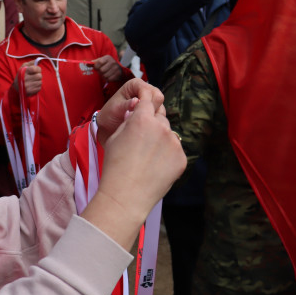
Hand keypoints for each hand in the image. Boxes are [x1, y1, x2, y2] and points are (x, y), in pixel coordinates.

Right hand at [18, 63, 42, 95]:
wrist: (16, 87)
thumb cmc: (21, 75)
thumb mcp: (24, 67)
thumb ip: (32, 63)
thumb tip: (40, 60)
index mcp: (24, 71)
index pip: (35, 69)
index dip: (38, 69)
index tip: (36, 70)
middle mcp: (25, 78)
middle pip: (39, 76)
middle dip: (38, 76)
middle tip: (34, 76)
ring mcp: (27, 86)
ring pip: (40, 82)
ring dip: (38, 81)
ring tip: (33, 81)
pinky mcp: (29, 91)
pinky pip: (39, 88)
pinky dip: (37, 87)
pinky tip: (33, 86)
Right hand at [82, 98, 185, 248]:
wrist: (125, 195)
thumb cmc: (114, 167)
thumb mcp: (114, 137)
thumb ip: (128, 121)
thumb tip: (136, 111)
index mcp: (142, 119)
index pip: (148, 99)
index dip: (146, 99)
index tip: (147, 99)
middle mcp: (161, 127)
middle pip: (160, 117)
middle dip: (153, 124)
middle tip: (143, 141)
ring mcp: (174, 143)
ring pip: (170, 134)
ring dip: (162, 140)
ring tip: (148, 158)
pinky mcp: (181, 158)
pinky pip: (176, 151)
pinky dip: (168, 156)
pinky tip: (156, 167)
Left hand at [93, 55, 124, 83]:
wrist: (118, 68)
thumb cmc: (107, 64)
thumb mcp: (101, 61)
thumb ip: (94, 62)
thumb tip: (86, 64)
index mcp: (108, 57)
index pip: (99, 62)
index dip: (96, 66)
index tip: (96, 68)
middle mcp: (113, 62)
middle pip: (101, 70)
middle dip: (99, 72)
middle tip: (101, 71)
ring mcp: (116, 68)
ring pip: (105, 76)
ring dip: (103, 76)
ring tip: (105, 74)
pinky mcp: (118, 74)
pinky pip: (109, 79)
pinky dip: (107, 79)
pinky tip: (109, 76)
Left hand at [95, 78, 165, 147]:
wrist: (108, 126)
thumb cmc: (109, 115)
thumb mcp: (115, 109)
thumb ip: (126, 105)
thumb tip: (136, 101)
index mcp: (135, 84)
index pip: (149, 91)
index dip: (145, 102)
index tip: (135, 114)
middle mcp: (145, 90)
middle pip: (158, 98)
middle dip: (150, 109)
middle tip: (137, 119)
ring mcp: (151, 101)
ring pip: (160, 107)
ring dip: (151, 116)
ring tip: (137, 123)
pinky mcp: (153, 111)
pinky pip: (159, 116)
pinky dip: (152, 121)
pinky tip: (141, 126)